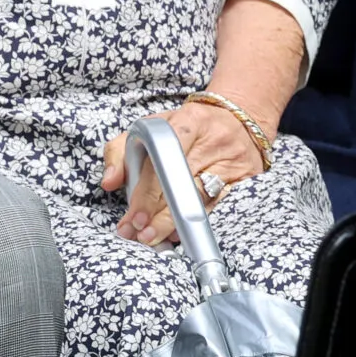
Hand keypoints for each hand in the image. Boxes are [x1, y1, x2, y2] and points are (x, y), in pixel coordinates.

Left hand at [100, 102, 265, 246]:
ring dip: (175, 224)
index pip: (162, 160)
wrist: (237, 119)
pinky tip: (181, 234)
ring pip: (200, 200)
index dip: (147, 192)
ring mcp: (233, 162)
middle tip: (138, 234)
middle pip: (181, 185)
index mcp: (187, 123)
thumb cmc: (188, 127)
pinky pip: (221, 207)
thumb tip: (109, 181)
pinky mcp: (246, 179)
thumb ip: (122, 150)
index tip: (133, 216)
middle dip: (157, 215)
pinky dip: (199, 223)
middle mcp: (212, 142)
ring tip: (153, 238)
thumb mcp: (152, 126)